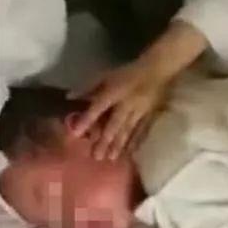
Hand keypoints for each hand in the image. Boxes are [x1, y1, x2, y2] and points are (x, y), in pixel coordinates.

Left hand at [70, 21, 207, 161]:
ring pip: (127, 131)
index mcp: (113, 92)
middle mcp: (126, 105)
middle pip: (113, 125)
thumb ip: (88, 87)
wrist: (157, 69)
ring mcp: (139, 112)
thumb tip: (70, 98)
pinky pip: (142, 131)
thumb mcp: (106, 75)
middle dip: (104, 141)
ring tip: (111, 158)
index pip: (97, 107)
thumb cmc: (128, 72)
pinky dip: (135, 142)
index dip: (86, 120)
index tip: (76, 133)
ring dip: (119, 145)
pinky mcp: (150, 116)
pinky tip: (130, 153)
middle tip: (96, 157)